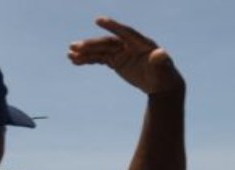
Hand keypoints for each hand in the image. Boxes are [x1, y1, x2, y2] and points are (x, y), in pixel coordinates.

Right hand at [68, 17, 183, 94]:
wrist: (161, 83)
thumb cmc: (165, 75)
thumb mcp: (164, 69)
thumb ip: (161, 60)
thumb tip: (161, 54)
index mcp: (140, 43)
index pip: (125, 32)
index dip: (112, 26)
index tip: (98, 20)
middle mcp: (128, 45)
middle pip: (107, 43)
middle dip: (91, 44)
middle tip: (74, 46)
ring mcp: (121, 52)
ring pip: (100, 50)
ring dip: (85, 52)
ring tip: (69, 54)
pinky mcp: (116, 61)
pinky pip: (99, 58)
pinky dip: (88, 59)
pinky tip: (75, 61)